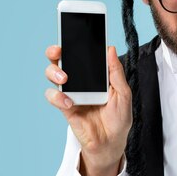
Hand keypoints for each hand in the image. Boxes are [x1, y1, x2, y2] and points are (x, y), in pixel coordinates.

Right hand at [44, 45, 131, 175]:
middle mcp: (81, 80)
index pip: (82, 54)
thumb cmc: (119, 118)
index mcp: (95, 74)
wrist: (111, 143)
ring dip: (54, 72)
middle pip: (61, 60)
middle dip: (55, 51)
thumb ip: (115, 72)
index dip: (75, 42)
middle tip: (58, 51)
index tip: (72, 32)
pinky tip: (69, 102)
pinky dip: (58, 97)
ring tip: (65, 78)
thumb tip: (110, 49)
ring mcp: (71, 92)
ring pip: (53, 74)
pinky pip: (53, 96)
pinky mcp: (65, 107)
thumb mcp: (123, 93)